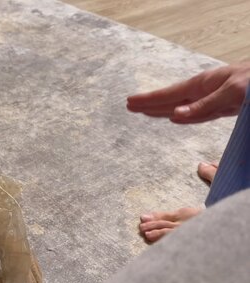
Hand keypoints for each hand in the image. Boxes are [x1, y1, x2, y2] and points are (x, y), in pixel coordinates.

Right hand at [127, 64, 249, 123]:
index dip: (149, 100)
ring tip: (146, 112)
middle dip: (150, 104)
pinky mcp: (223, 107)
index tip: (130, 103)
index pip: (169, 95)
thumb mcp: (231, 93)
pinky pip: (195, 113)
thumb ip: (203, 106)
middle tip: (130, 107)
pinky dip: (183, 116)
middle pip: (171, 100)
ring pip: (181, 107)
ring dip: (162, 109)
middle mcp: (204, 91)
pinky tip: (177, 117)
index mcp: (203, 86)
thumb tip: (175, 117)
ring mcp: (213, 98)